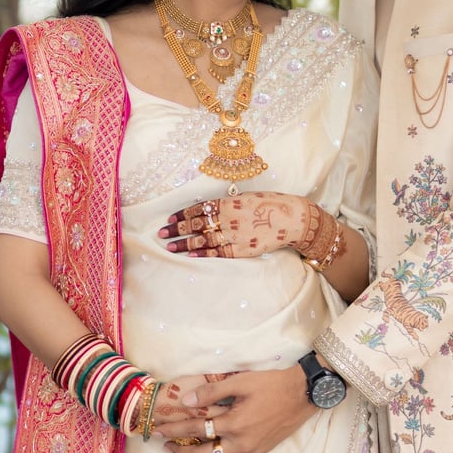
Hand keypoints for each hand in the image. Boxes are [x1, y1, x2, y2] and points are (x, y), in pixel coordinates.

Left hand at [156, 366, 314, 452]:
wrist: (303, 394)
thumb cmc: (272, 384)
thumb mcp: (240, 382)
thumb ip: (212, 392)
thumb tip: (187, 401)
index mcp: (234, 425)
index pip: (196, 430)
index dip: (175, 429)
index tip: (158, 428)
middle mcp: (241, 444)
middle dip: (181, 451)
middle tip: (165, 445)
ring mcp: (251, 450)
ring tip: (184, 450)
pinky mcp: (260, 451)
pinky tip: (211, 449)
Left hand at [158, 192, 312, 258]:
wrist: (291, 218)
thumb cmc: (270, 204)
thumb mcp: (246, 197)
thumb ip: (229, 203)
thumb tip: (213, 207)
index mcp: (228, 202)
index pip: (199, 208)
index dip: (182, 214)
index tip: (169, 219)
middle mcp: (227, 217)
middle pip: (196, 224)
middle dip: (177, 229)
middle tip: (161, 233)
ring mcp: (233, 234)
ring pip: (203, 239)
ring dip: (185, 243)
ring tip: (170, 246)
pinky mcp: (241, 249)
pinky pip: (218, 252)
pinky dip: (203, 253)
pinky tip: (190, 255)